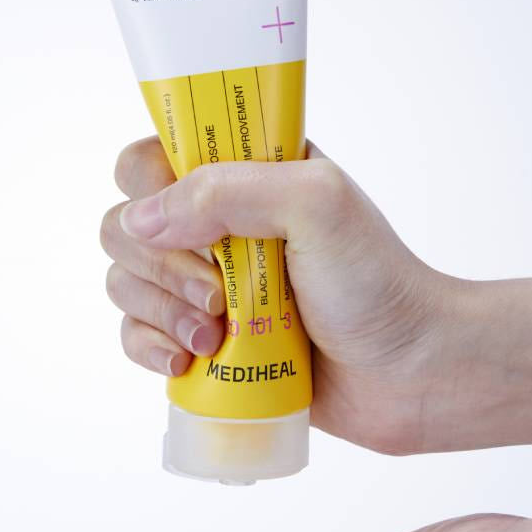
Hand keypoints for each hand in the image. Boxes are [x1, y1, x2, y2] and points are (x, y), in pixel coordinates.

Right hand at [100, 138, 464, 454]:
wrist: (408, 373)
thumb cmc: (376, 282)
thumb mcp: (317, 205)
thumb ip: (228, 191)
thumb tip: (141, 220)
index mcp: (242, 176)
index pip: (151, 158)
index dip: (150, 188)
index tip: (190, 224)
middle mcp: (215, 227)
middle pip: (123, 226)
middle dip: (160, 266)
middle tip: (218, 295)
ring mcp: (205, 288)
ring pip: (123, 283)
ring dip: (159, 311)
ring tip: (215, 338)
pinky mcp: (201, 343)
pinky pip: (136, 336)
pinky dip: (148, 348)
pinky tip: (186, 362)